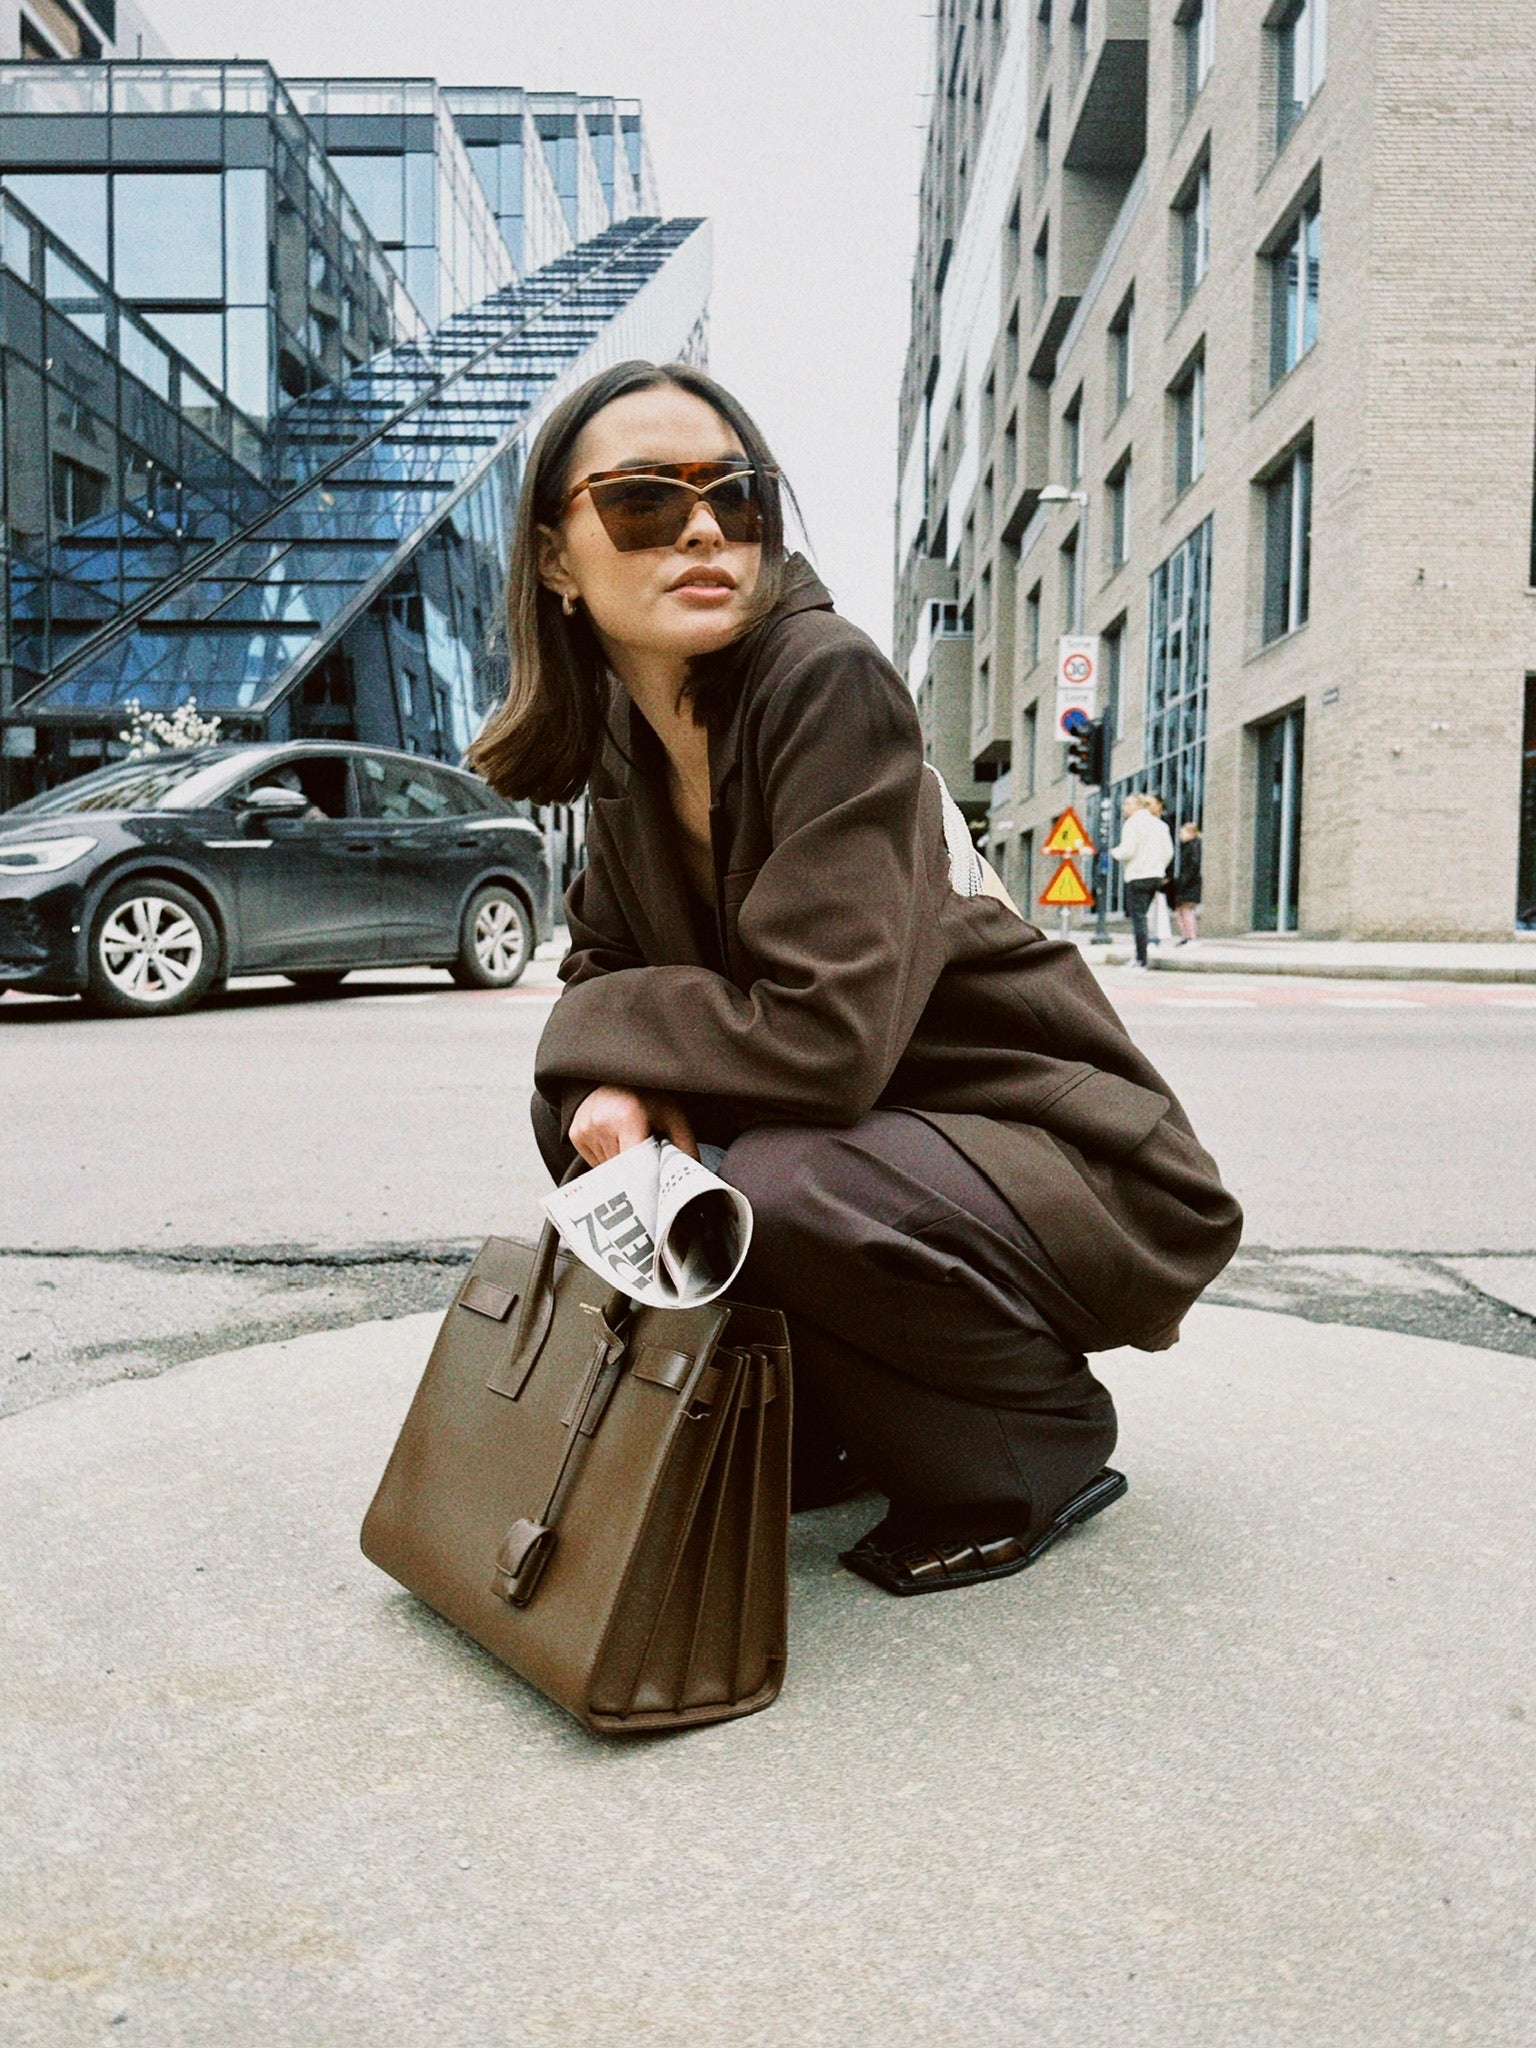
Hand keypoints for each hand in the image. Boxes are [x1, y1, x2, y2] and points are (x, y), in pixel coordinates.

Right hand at [569, 1086, 698, 1166]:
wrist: (616, 1074)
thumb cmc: (646, 1093)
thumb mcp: (672, 1114)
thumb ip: (685, 1144)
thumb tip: (694, 1172)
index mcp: (627, 1119)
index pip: (636, 1167)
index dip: (648, 1177)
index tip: (656, 1181)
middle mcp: (602, 1125)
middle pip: (623, 1171)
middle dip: (638, 1169)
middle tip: (648, 1155)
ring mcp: (586, 1130)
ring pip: (609, 1170)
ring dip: (623, 1166)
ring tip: (631, 1142)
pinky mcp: (576, 1135)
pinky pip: (595, 1162)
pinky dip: (609, 1158)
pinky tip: (617, 1140)